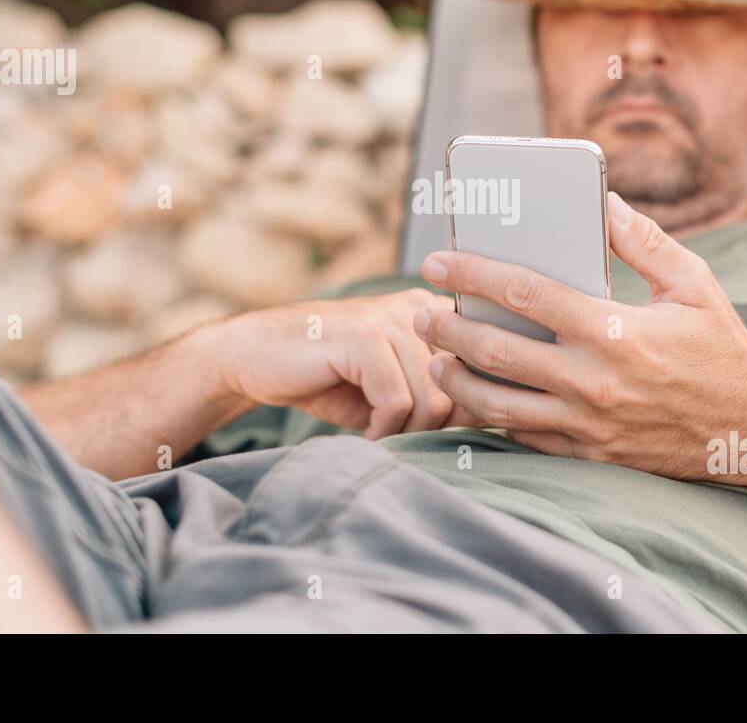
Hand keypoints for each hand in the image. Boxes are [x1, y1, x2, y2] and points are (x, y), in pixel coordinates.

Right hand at [206, 289, 463, 438]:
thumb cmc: (330, 379)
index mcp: (435, 314)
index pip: (480, 369)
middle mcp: (420, 308)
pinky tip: (367, 432)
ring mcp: (391, 317)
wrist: (257, 357)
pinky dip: (383, 428)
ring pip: (433, 398)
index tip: (435, 431)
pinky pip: (397, 401)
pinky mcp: (363, 336)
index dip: (465, 410)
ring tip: (383, 436)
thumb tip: (489, 419)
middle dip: (435, 427)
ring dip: (408, 432)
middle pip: (461, 389)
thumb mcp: (395, 387)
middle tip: (404, 439)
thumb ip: (440, 395)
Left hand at [414, 193, 746, 478]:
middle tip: (419, 313)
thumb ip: (644, 241)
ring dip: (456, 380)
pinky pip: (524, 438)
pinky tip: (477, 397)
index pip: (524, 293)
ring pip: (497, 405)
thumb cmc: (722, 350)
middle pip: (495, 352)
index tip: (437, 261)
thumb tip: (602, 202)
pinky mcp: (589, 455)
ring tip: (436, 359)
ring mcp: (587, 426)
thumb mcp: (694, 284)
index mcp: (614, 332)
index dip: (473, 274)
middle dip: (446, 329)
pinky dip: (492, 417)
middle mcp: (593, 382)